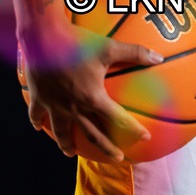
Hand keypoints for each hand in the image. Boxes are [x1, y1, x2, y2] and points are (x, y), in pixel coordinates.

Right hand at [16, 18, 157, 161]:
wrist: (43, 36)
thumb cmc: (78, 41)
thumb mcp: (109, 47)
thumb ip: (135, 53)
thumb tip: (159, 57)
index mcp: (92, 97)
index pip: (117, 119)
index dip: (133, 128)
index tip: (145, 137)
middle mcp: (73, 106)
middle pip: (92, 134)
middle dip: (106, 148)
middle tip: (117, 158)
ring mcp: (53, 104)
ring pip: (62, 132)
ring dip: (67, 144)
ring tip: (70, 153)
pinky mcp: (37, 97)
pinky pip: (36, 115)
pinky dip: (37, 122)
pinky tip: (39, 127)